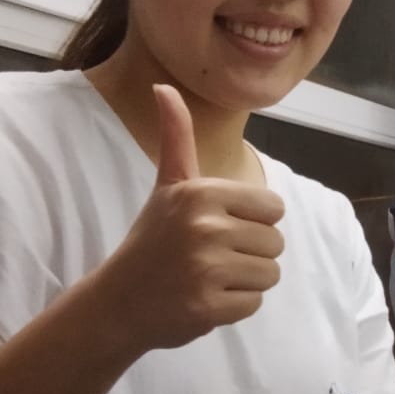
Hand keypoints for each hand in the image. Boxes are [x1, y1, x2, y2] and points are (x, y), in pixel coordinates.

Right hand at [99, 84, 285, 351]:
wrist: (118, 301)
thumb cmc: (152, 239)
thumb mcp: (167, 185)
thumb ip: (176, 137)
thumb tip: (164, 86)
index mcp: (202, 192)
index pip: (273, 207)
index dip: (253, 220)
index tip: (219, 227)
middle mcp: (205, 227)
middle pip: (276, 242)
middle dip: (250, 252)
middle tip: (211, 256)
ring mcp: (206, 269)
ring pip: (270, 274)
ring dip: (245, 280)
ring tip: (209, 276)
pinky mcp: (208, 307)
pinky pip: (254, 303)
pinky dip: (234, 306)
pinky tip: (204, 298)